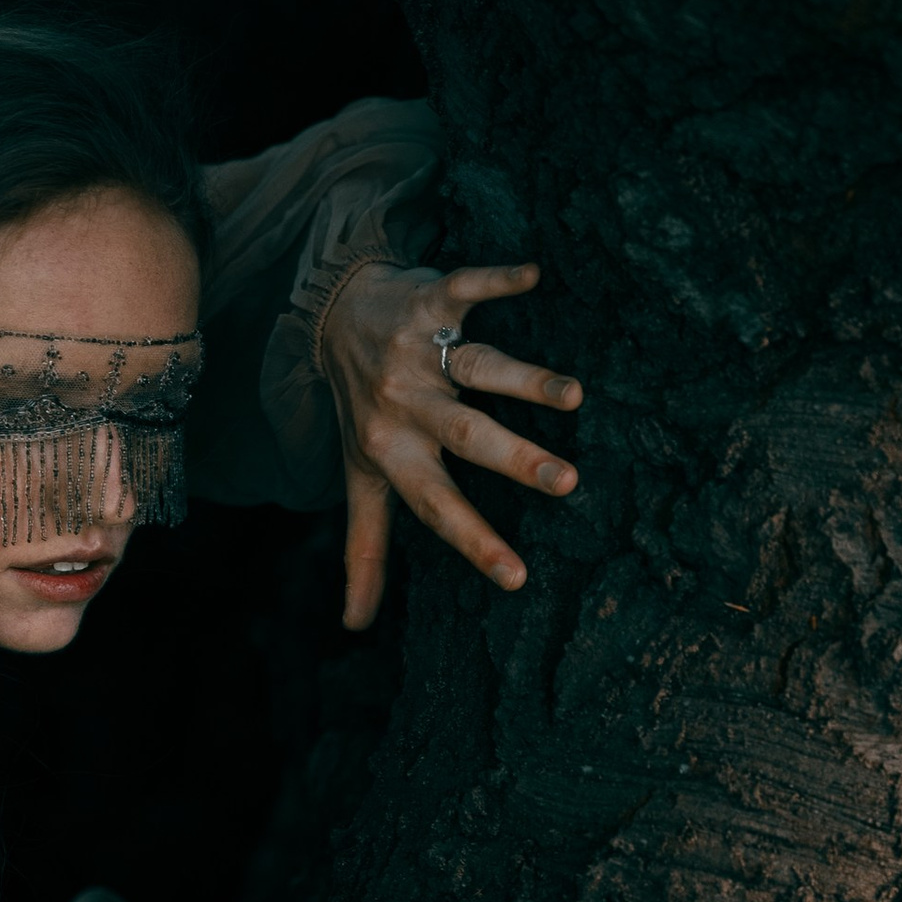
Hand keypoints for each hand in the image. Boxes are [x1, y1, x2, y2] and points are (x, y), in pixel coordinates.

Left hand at [317, 259, 583, 629]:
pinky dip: (496, 280)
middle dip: (514, 459)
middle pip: (465, 436)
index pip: (437, 506)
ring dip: (524, 380)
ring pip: (475, 368)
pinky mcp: (428, 300)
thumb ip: (363, 551)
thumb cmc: (360, 411)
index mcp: (395, 454)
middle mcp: (406, 405)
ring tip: (574, 396)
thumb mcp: (359, 481)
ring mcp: (418, 352)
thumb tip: (352, 626)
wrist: (328, 319)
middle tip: (567, 482)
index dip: (473, 543)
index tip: (518, 577)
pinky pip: (464, 289)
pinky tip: (535, 275)